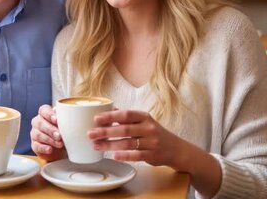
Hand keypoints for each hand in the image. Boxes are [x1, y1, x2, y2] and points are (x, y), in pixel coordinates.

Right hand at [30, 104, 65, 161]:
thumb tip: (76, 120)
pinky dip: (44, 148)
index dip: (49, 114)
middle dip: (50, 129)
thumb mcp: (67, 126)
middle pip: (40, 123)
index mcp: (45, 114)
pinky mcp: (34, 145)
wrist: (61, 149)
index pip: (43, 110)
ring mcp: (34, 133)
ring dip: (49, 139)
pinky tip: (50, 149)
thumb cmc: (64, 133)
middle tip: (59, 135)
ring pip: (38, 134)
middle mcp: (38, 122)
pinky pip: (36, 145)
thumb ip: (69, 121)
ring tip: (59, 144)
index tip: (56, 120)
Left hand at [90, 110, 221, 196]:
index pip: (126, 114)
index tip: (96, 118)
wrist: (176, 149)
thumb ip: (128, 117)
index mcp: (145, 117)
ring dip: (110, 144)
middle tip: (90, 133)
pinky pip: (137, 155)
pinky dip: (125, 155)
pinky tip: (114, 155)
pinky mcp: (153, 155)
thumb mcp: (144, 122)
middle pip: (124, 129)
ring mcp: (152, 142)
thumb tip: (109, 109)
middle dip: (105, 131)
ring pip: (128, 143)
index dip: (111, 116)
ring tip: (96, 145)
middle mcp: (149, 128)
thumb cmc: (155, 134)